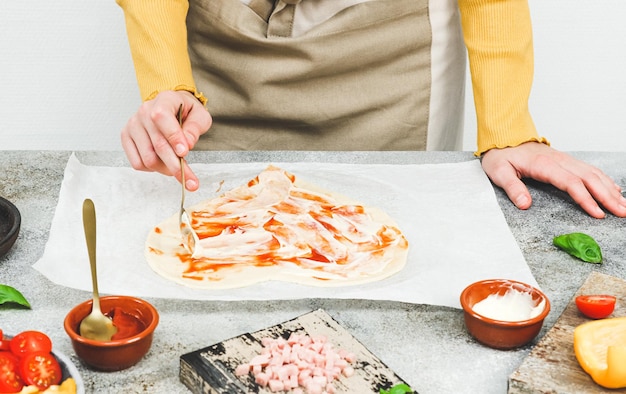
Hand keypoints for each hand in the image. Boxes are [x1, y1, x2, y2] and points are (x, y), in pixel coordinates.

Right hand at [120, 90, 211, 190]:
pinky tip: (162, 164)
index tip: (184, 152)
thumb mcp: (200, 116)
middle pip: (157, 145)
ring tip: (177, 168)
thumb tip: (187, 144)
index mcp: (164, 100)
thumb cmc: (186, 112)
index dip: (173, 137)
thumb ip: (195, 128)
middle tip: (189, 180)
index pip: (162, 117)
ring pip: (148, 158)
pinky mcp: (126, 138)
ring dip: (165, 169)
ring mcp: (133, 125)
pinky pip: (137, 163)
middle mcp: (144, 111)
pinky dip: (152, 169)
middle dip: (175, 165)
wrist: (172, 108)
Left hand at [481, 142, 625, 218]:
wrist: (503, 136)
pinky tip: (614, 189)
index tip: (598, 213)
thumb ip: (512, 187)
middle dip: (607, 197)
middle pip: (589, 179)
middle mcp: (559, 160)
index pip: (571, 183)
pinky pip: (589, 169)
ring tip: (624, 205)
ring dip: (610, 189)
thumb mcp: (499, 171)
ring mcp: (564, 159)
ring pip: (593, 173)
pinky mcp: (565, 160)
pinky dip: (604, 179)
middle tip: (622, 213)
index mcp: (544, 164)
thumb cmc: (500, 155)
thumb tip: (524, 204)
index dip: (586, 199)